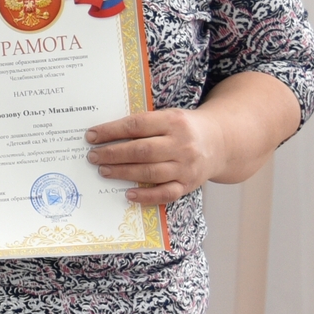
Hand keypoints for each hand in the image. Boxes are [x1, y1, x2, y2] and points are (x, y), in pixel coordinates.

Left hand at [86, 107, 217, 205]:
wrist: (222, 142)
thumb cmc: (184, 128)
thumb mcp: (168, 117)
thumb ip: (143, 124)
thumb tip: (104, 134)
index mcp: (173, 122)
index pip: (137, 126)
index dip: (111, 131)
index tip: (91, 136)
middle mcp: (182, 145)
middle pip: (141, 151)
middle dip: (112, 154)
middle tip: (93, 157)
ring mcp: (187, 167)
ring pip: (150, 173)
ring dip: (123, 173)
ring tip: (103, 171)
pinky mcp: (189, 184)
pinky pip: (166, 193)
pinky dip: (146, 196)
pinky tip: (128, 194)